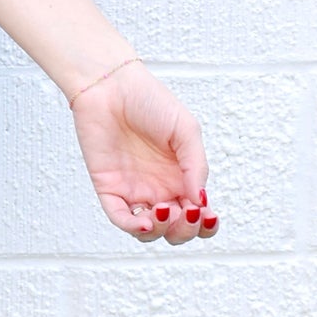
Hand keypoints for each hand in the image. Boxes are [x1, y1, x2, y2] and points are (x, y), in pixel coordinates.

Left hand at [69, 60, 218, 243]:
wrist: (110, 85)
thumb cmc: (150, 101)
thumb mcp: (185, 130)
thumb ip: (196, 166)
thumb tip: (200, 201)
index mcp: (182, 177)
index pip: (198, 216)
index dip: (206, 226)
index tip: (208, 214)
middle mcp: (160, 188)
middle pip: (177, 229)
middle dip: (186, 230)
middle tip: (187, 211)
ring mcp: (134, 190)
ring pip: (150, 230)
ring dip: (162, 230)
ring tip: (166, 209)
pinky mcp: (109, 187)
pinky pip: (120, 217)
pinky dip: (133, 227)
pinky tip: (146, 220)